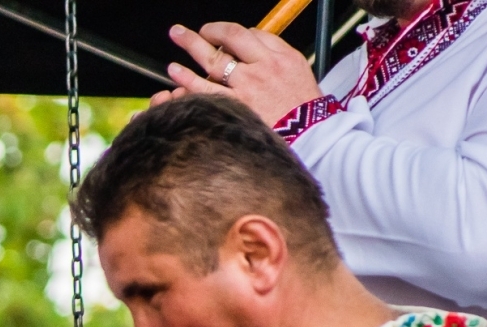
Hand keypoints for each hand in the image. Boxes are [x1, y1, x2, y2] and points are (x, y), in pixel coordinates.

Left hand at [151, 23, 323, 125]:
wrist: (311, 134)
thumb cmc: (303, 106)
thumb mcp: (299, 69)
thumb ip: (274, 51)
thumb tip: (251, 38)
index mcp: (279, 57)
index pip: (247, 35)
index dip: (225, 31)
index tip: (214, 32)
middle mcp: (261, 69)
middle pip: (227, 42)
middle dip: (202, 34)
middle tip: (180, 32)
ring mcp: (246, 88)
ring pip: (213, 63)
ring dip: (191, 49)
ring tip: (175, 47)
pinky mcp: (235, 108)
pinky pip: (206, 92)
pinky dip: (187, 81)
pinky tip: (175, 75)